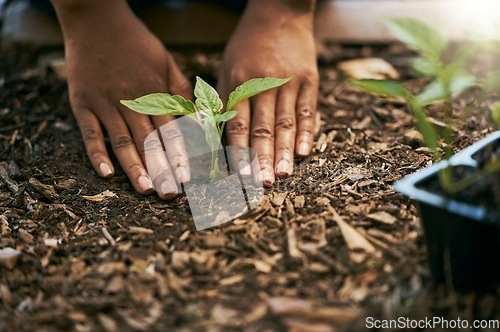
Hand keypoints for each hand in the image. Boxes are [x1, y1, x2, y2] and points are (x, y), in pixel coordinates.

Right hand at [52, 0, 190, 198]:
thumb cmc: (137, 43)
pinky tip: (104, 173)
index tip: (188, 178)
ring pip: (122, 140)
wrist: (96, 19)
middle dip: (162, 169)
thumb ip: (182, 91)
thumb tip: (200, 117)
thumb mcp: (166, 61)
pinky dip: (96, 152)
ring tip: (146, 190)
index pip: (171, 130)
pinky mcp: (82, 103)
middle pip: (149, 141)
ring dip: (134, 167)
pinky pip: (89, 131)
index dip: (180, 155)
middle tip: (170, 194)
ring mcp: (105, 102)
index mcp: (155, 92)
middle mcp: (132, 100)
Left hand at [218, 0, 318, 185]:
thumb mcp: (227, 66)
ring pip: (286, 123)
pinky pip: (308, 110)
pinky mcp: (309, 80)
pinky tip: (304, 152)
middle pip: (263, 128)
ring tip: (283, 175)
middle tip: (262, 184)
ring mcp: (289, 81)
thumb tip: (213, 134)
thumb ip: (223, 99)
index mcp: (240, 82)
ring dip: (284, 152)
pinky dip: (307, 132)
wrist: (280, 11)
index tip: (239, 176)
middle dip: (262, 159)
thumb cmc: (247, 44)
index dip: (238, 152)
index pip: (238, 124)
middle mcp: (264, 83)